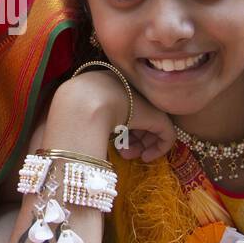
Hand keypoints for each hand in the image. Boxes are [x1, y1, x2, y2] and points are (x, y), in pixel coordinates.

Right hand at [49, 70, 175, 162]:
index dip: (122, 130)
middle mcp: (132, 91)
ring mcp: (146, 102)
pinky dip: (159, 149)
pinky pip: (166, 135)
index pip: (124, 108)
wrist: (84, 104)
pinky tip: (146, 157)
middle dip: (133, 140)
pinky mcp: (159, 116)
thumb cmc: (77, 109)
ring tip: (128, 155)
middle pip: (138, 117)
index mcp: (113, 85)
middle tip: (124, 154)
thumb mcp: (84, 112)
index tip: (115, 144)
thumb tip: (98, 130)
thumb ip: (93, 117)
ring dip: (141, 145)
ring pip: (152, 126)